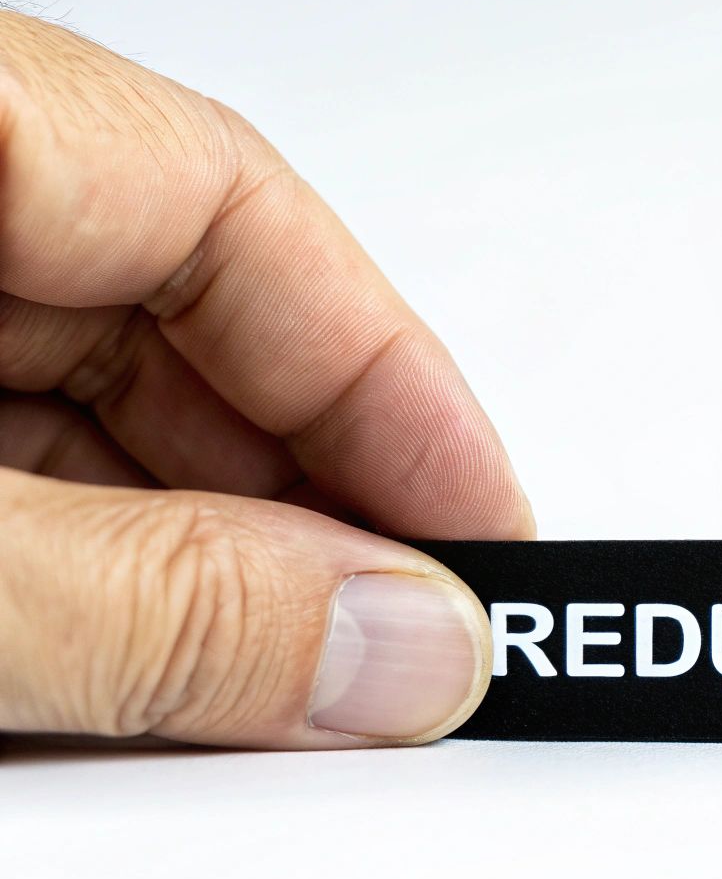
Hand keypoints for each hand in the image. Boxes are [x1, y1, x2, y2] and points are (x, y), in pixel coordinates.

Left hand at [0, 11, 531, 748]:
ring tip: (278, 676)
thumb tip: (392, 644)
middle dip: (305, 492)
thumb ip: (157, 598)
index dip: (389, 375)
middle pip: (172, 311)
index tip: (487, 524)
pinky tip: (126, 658)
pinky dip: (76, 561)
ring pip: (79, 400)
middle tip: (403, 636)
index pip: (228, 202)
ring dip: (195, 546)